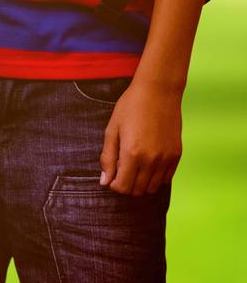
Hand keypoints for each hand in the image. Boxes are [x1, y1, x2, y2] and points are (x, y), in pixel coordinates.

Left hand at [100, 80, 182, 194]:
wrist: (158, 92)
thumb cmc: (130, 107)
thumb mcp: (112, 130)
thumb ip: (108, 157)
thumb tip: (105, 181)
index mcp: (132, 154)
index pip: (123, 187)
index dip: (114, 185)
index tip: (111, 176)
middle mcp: (151, 160)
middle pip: (137, 190)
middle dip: (126, 186)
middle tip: (120, 171)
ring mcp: (166, 159)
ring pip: (153, 188)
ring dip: (140, 184)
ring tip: (133, 168)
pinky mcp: (177, 155)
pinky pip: (166, 179)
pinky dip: (155, 178)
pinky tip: (147, 165)